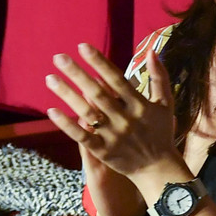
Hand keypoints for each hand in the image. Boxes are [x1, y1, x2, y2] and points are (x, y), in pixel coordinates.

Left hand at [43, 43, 186, 198]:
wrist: (157, 168)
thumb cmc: (161, 132)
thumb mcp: (165, 103)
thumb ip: (159, 77)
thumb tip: (151, 51)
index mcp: (139, 105)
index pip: (116, 79)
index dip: (99, 63)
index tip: (82, 47)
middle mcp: (125, 119)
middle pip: (97, 93)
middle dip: (78, 74)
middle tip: (59, 58)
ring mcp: (112, 136)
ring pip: (86, 112)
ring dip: (67, 95)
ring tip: (50, 78)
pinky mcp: (103, 151)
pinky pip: (82, 136)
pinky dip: (66, 125)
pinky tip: (51, 111)